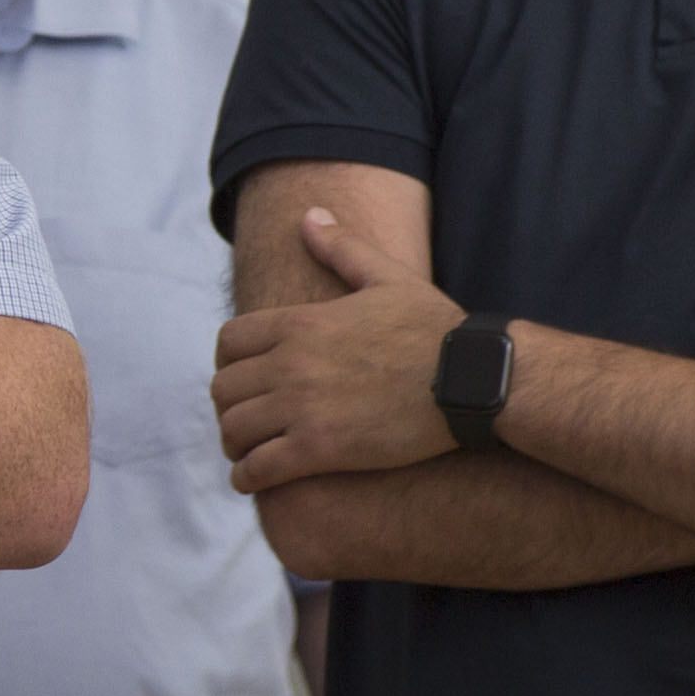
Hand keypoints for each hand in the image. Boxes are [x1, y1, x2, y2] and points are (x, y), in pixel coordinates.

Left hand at [211, 206, 463, 490]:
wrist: (471, 381)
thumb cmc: (435, 330)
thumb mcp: (387, 278)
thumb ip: (341, 248)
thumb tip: (309, 216)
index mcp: (301, 322)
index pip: (228, 342)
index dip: (228, 363)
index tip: (242, 379)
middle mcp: (291, 363)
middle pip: (223, 388)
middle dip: (230, 405)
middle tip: (247, 419)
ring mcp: (302, 407)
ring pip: (234, 429)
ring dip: (235, 443)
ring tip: (248, 452)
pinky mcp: (319, 449)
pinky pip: (257, 469)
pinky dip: (247, 477)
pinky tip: (255, 479)